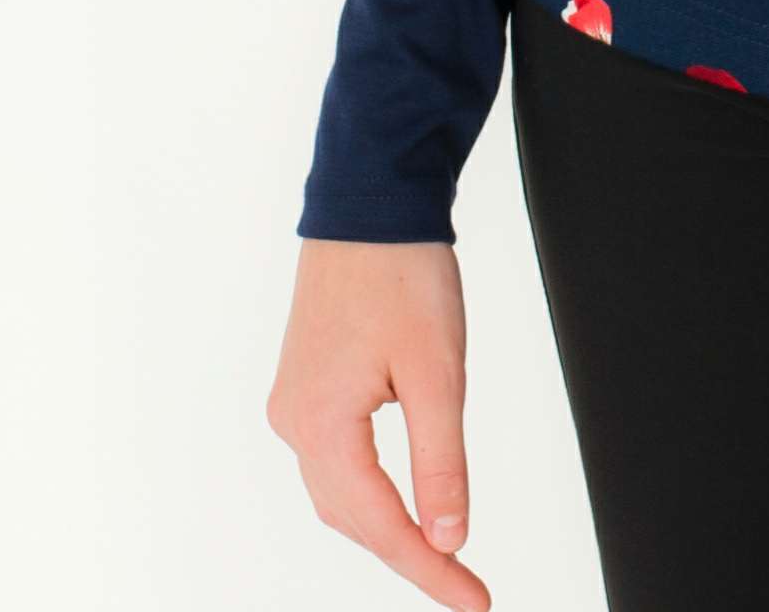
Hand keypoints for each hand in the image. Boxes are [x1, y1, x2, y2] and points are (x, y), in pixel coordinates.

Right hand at [268, 239, 491, 608]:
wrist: (370, 198)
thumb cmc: (403, 271)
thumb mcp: (438, 370)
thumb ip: (441, 461)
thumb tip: (449, 538)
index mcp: (321, 424)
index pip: (380, 525)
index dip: (429, 570)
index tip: (474, 602)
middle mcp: (294, 421)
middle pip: (353, 517)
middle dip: (408, 555)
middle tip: (465, 586)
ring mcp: (294, 402)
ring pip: (341, 492)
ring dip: (387, 525)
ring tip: (441, 555)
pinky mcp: (305, 384)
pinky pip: (335, 459)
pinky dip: (370, 489)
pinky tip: (401, 500)